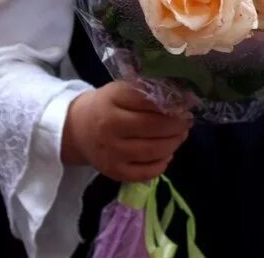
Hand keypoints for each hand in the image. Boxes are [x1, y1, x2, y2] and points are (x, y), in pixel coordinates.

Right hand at [61, 81, 192, 182]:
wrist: (76, 130)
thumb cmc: (105, 106)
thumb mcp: (119, 90)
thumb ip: (146, 91)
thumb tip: (183, 96)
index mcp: (111, 100)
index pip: (148, 100)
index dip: (172, 102)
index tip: (185, 102)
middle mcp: (109, 127)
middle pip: (153, 127)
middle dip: (177, 124)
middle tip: (186, 121)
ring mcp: (111, 152)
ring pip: (154, 151)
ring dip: (174, 143)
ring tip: (180, 135)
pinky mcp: (114, 172)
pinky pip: (146, 172)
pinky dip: (162, 163)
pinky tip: (167, 154)